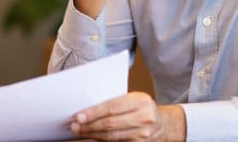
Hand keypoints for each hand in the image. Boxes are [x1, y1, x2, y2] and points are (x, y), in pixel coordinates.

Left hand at [70, 92, 184, 141]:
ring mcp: (143, 135)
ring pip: (112, 137)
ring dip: (92, 135)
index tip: (79, 116)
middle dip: (89, 126)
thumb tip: (87, 109)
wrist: (163, 123)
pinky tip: (91, 139)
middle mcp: (144, 118)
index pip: (112, 107)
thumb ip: (114, 102)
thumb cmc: (141, 107)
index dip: (94, 113)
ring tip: (80, 132)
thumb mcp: (132, 98)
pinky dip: (101, 141)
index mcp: (141, 101)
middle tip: (75, 126)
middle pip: (110, 124)